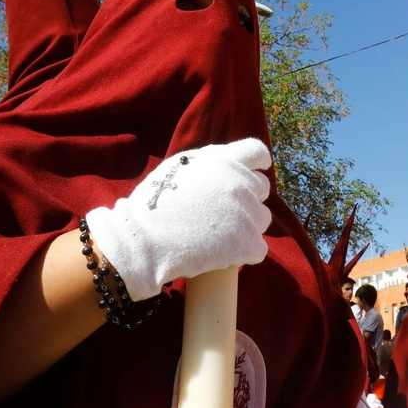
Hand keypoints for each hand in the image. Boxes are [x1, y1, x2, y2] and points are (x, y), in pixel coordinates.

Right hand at [85, 139, 272, 300]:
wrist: (144, 241)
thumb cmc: (153, 205)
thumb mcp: (179, 168)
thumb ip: (207, 164)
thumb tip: (225, 165)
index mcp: (223, 159)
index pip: (256, 152)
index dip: (258, 163)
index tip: (257, 171)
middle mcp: (241, 181)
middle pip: (261, 186)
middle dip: (248, 197)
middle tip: (226, 212)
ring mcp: (248, 212)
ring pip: (262, 218)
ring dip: (248, 225)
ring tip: (221, 235)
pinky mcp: (249, 242)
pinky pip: (258, 248)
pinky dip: (244, 252)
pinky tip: (224, 255)